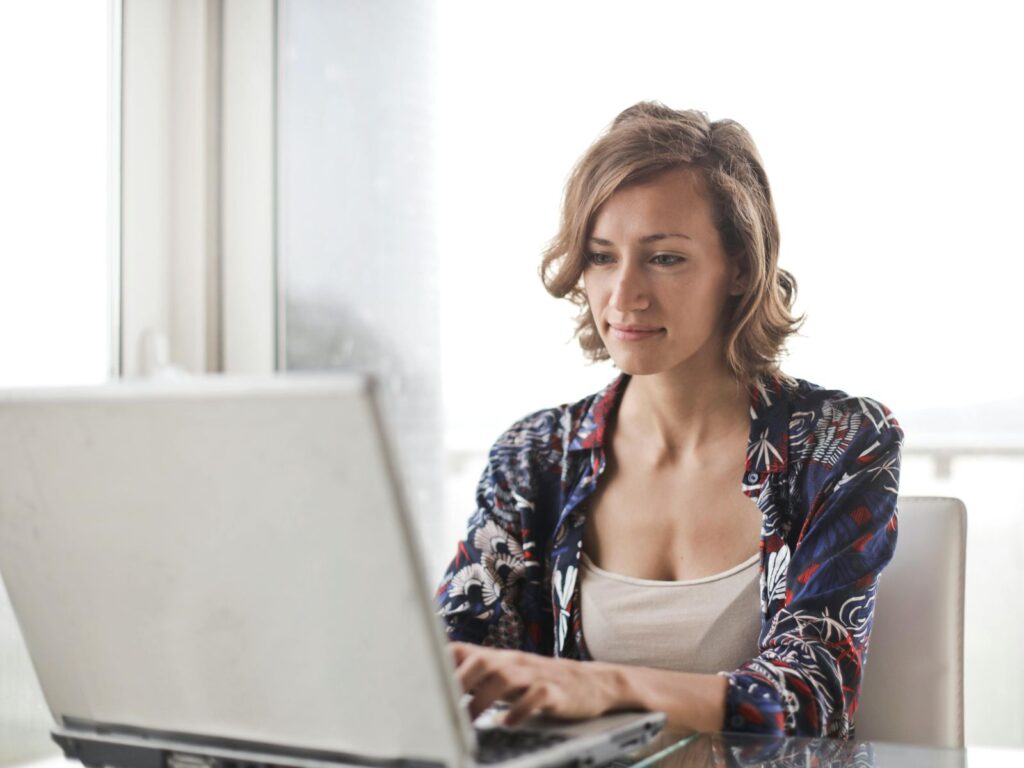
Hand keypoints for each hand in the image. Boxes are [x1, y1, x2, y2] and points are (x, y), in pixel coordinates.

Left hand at [450, 641, 621, 726]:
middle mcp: (514, 662)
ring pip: (505, 677)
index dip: (440, 662)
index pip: (464, 650)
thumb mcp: (507, 675)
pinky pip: (536, 697)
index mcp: (498, 659)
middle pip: (482, 660)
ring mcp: (535, 675)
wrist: (590, 682)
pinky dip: (519, 711)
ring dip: (483, 699)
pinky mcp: (555, 692)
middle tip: (444, 704)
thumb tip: (438, 686)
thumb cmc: (539, 681)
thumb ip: (477, 678)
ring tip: (470, 720)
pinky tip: (507, 723)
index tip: (420, 679)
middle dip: (460, 681)